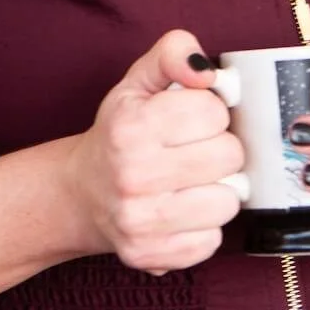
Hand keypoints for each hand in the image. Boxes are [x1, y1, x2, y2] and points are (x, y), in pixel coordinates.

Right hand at [65, 30, 245, 275]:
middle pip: (228, 156)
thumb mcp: (138, 81)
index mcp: (131, 126)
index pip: (213, 112)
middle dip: (218, 150)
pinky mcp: (149, 255)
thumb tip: (207, 71)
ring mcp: (139, 220)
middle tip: (193, 152)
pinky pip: (211, 242)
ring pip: (227, 202)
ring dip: (217, 190)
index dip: (209, 113)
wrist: (82, 192)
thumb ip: (174, 54)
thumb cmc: (120, 133)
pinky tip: (182, 212)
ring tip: (191, 183)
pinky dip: (204, 227)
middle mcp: (132, 175)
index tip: (190, 121)